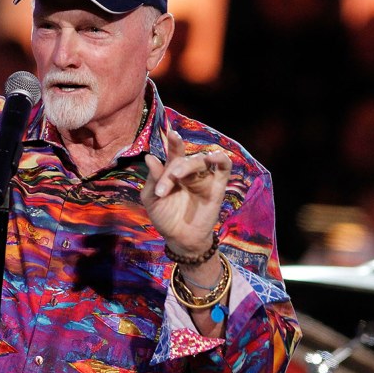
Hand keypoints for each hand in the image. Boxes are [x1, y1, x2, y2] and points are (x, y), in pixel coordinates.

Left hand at [141, 130, 231, 253]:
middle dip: (172, 170)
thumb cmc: (164, 217)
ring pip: (201, 160)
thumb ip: (153, 179)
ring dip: (189, 164)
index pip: (174, 152)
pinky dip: (221, 159)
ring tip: (177, 175)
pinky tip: (214, 157)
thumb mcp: (152, 198)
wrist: (179, 239)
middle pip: (184, 159)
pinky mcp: (217, 186)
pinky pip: (224, 168)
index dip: (174, 143)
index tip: (171, 133)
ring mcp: (204, 178)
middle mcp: (189, 172)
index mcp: (173, 171)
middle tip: (163, 188)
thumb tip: (149, 157)